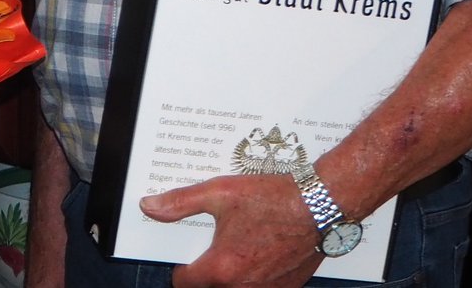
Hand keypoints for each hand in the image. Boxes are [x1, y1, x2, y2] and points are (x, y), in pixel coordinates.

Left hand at [141, 174, 320, 287]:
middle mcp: (244, 287)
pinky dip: (256, 275)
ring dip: (232, 275)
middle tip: (213, 246)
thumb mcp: (219, 192)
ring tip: (237, 246)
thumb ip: (181, 202)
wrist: (320, 205)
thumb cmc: (274, 198)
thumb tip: (151, 207)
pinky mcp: (288, 287)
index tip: (185, 255)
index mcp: (222, 268)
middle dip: (206, 272)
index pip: (184, 282)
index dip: (180, 268)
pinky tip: (260, 250)